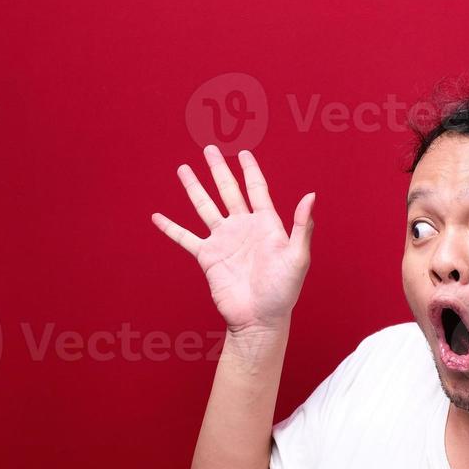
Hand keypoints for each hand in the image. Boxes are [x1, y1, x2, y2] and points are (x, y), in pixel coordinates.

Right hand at [150, 146, 315, 335]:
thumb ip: (301, 226)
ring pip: (205, 207)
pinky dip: (171, 228)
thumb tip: (311, 195)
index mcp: (266, 225)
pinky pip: (186, 238)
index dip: (250, 170)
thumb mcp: (297, 258)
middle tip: (209, 149)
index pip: (257, 189)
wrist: (259, 319)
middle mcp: (243, 228)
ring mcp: (223, 241)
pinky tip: (157, 217)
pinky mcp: (208, 257)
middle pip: (228, 191)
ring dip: (194, 188)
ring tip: (183, 169)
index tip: (243, 152)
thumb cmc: (283, 292)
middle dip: (218, 169)